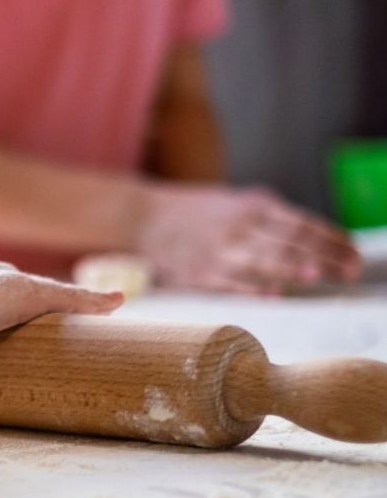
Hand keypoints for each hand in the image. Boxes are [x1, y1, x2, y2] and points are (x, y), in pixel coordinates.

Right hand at [135, 185, 360, 294]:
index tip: (353, 251)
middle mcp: (238, 227)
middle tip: (351, 270)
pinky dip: (254, 288)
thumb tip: (307, 235)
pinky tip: (275, 295)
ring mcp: (219, 251)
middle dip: (324, 255)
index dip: (330, 237)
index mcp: (250, 208)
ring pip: (262, 259)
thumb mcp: (234, 203)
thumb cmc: (195, 212)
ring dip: (292, 267)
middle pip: (288, 241)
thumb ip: (268, 217)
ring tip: (318, 275)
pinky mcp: (201, 274)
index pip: (300, 223)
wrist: (143, 217)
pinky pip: (232, 282)